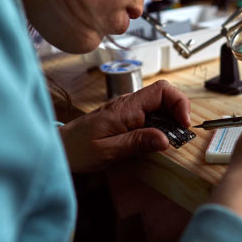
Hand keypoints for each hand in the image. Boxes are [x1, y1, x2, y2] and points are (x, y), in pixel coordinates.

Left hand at [59, 80, 189, 173]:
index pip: (162, 90)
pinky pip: (150, 114)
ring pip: (159, 105)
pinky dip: (160, 124)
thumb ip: (136, 143)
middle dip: (179, 112)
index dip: (179, 103)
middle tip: (181, 135)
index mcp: (125, 108)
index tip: (184, 125)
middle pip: (164, 95)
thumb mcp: (107, 151)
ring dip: (171, 119)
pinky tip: (158, 139)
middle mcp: (128, 104)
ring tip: (172, 140)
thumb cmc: (77, 150)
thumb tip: (165, 139)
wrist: (58, 148)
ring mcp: (127, 109)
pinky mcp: (126, 117)